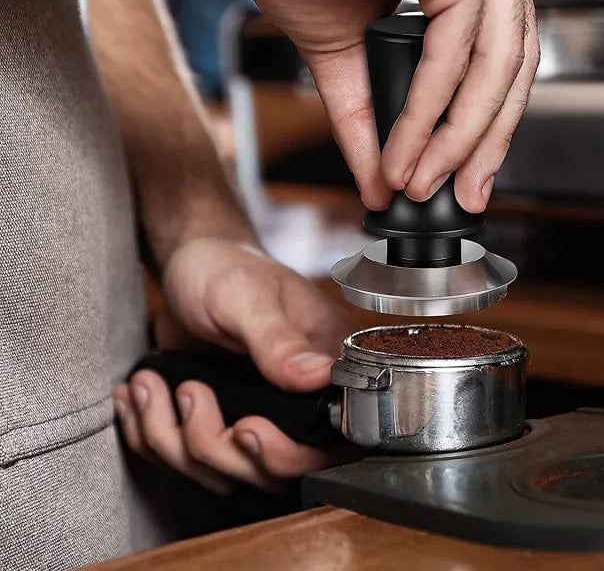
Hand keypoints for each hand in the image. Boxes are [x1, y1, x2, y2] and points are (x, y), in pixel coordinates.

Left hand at [113, 238, 354, 491]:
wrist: (189, 266)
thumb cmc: (225, 268)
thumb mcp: (248, 298)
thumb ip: (279, 341)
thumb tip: (320, 377)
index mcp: (326, 362)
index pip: (329, 439)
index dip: (286, 452)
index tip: (245, 427)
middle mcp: (301, 396)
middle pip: (273, 471)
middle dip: (215, 444)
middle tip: (191, 392)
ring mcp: (261, 413)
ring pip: (225, 472)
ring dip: (171, 436)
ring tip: (150, 384)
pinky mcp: (223, 421)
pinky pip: (188, 459)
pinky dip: (151, 434)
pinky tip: (140, 396)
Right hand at [220, 0, 537, 213]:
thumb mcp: (343, 45)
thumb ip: (371, 110)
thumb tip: (381, 178)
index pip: (504, 51)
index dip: (487, 120)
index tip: (465, 172)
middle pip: (514, 64)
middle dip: (484, 141)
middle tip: (458, 193)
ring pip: (496, 66)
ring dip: (456, 138)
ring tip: (419, 181)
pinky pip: (456, 53)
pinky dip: (428, 112)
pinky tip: (405, 149)